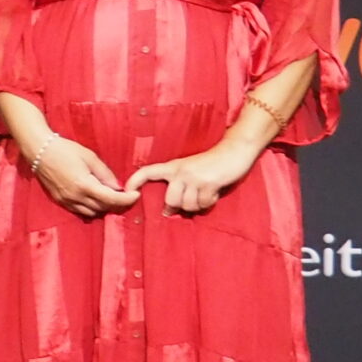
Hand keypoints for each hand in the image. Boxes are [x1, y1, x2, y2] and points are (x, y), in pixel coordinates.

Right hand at [27, 134, 134, 218]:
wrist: (39, 150)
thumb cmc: (65, 149)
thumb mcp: (90, 157)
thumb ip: (105, 174)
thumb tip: (118, 187)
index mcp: (84, 185)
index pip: (112, 199)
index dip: (127, 199)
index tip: (137, 195)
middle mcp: (75, 196)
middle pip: (103, 208)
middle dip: (118, 204)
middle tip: (127, 196)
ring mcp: (66, 201)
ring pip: (92, 213)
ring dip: (104, 207)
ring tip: (111, 197)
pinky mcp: (60, 201)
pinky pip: (80, 211)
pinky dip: (91, 208)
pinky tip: (95, 199)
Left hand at [125, 140, 260, 216]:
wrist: (234, 151)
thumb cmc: (211, 163)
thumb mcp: (189, 169)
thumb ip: (178, 185)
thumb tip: (168, 210)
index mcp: (173, 166)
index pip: (147, 172)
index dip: (134, 181)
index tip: (127, 192)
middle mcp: (181, 171)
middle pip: (171, 201)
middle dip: (179, 207)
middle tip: (188, 203)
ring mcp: (195, 177)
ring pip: (188, 205)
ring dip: (197, 206)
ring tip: (204, 195)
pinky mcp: (209, 183)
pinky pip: (204, 204)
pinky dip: (209, 203)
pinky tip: (213, 193)